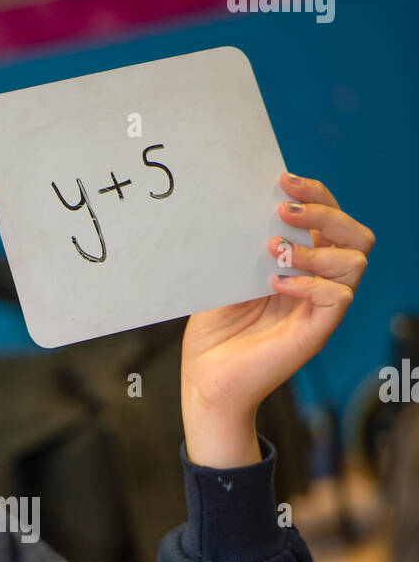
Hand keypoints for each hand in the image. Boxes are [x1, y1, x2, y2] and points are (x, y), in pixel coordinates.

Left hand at [181, 172, 374, 466]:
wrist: (205, 381)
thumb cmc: (214, 333)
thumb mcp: (225, 277)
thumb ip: (244, 245)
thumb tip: (247, 200)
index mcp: (302, 266)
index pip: (329, 219)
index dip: (315, 194)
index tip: (283, 181)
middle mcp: (318, 284)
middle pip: (356, 235)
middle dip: (326, 212)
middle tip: (284, 211)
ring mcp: (320, 309)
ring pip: (355, 262)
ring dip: (317, 248)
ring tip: (275, 250)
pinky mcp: (315, 334)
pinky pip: (338, 298)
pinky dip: (310, 284)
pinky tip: (275, 284)